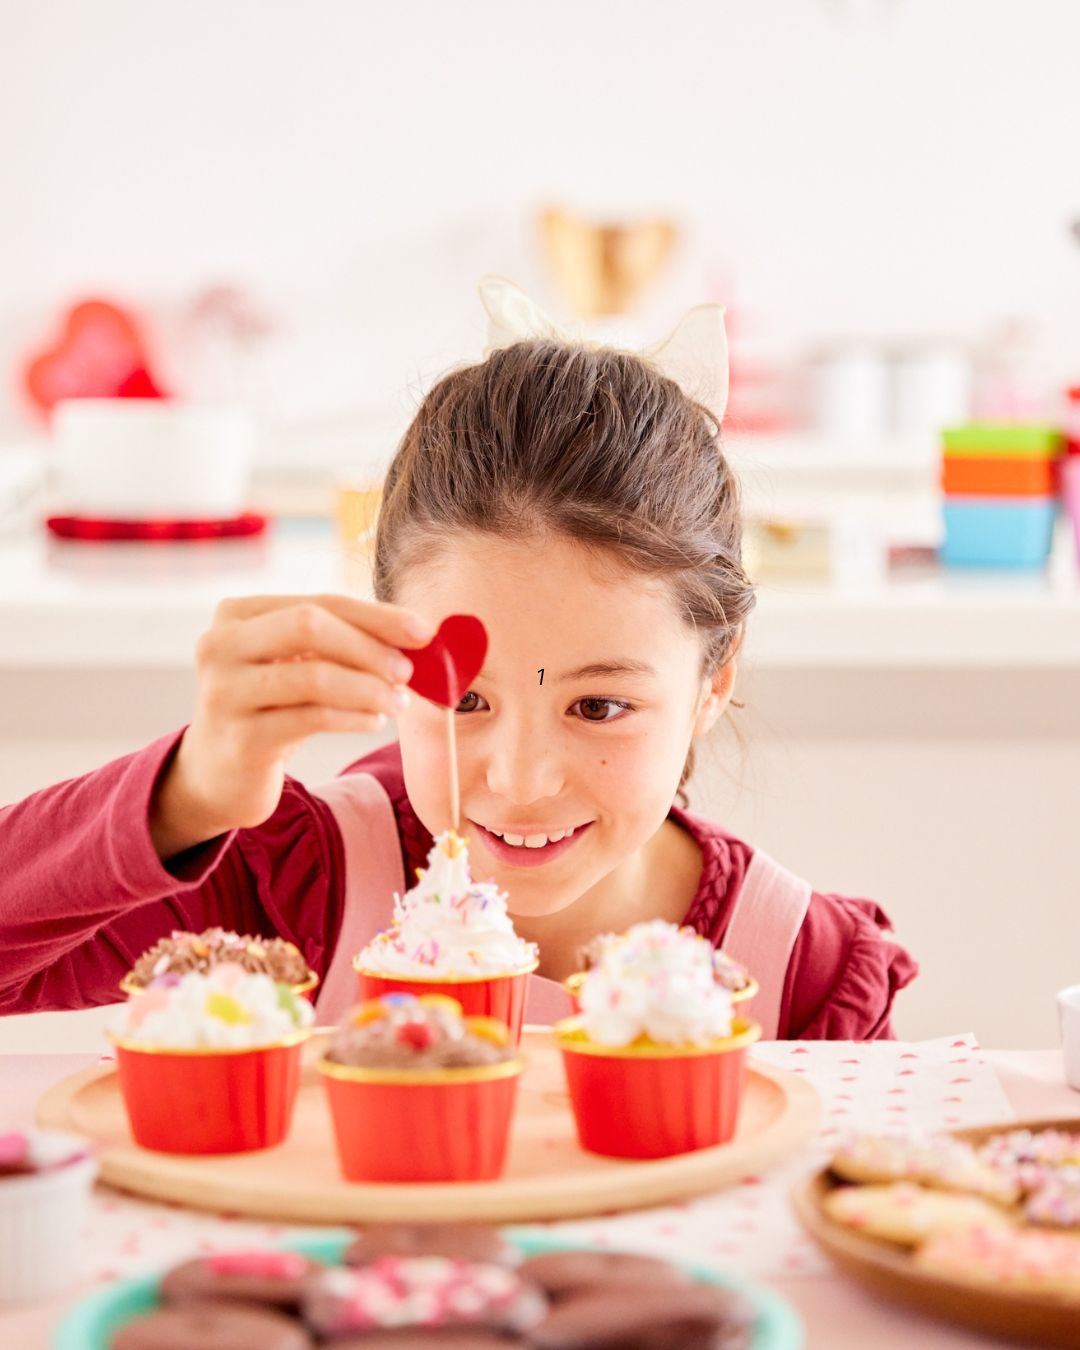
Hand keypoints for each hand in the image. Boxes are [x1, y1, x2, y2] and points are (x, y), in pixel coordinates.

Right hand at [149, 593, 433, 859]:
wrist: (218, 774)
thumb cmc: (270, 709)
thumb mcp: (296, 665)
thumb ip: (341, 643)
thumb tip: (416, 635)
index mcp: (237, 614)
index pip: (319, 601)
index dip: (376, 615)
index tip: (423, 631)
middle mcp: (221, 645)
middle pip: (310, 626)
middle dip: (369, 647)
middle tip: (407, 671)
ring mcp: (225, 692)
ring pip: (314, 676)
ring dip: (368, 688)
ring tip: (397, 702)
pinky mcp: (241, 739)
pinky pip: (312, 719)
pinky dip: (354, 717)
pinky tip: (373, 721)